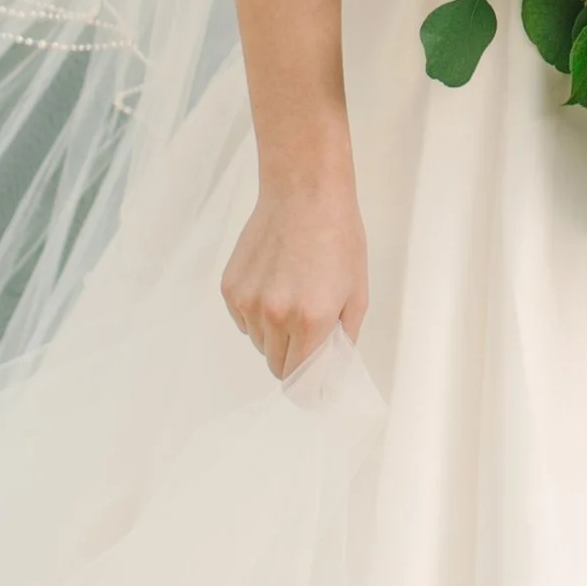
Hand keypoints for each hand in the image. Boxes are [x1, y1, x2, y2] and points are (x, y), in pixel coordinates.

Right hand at [222, 167, 369, 381]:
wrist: (303, 194)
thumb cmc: (337, 238)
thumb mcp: (356, 292)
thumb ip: (343, 337)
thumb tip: (332, 368)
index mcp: (310, 321)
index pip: (300, 379)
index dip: (307, 390)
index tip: (312, 391)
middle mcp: (274, 316)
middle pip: (277, 366)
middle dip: (294, 360)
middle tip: (308, 337)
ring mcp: (247, 302)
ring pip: (259, 344)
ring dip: (275, 336)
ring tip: (292, 299)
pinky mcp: (230, 288)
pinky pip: (243, 321)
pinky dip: (257, 315)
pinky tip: (274, 285)